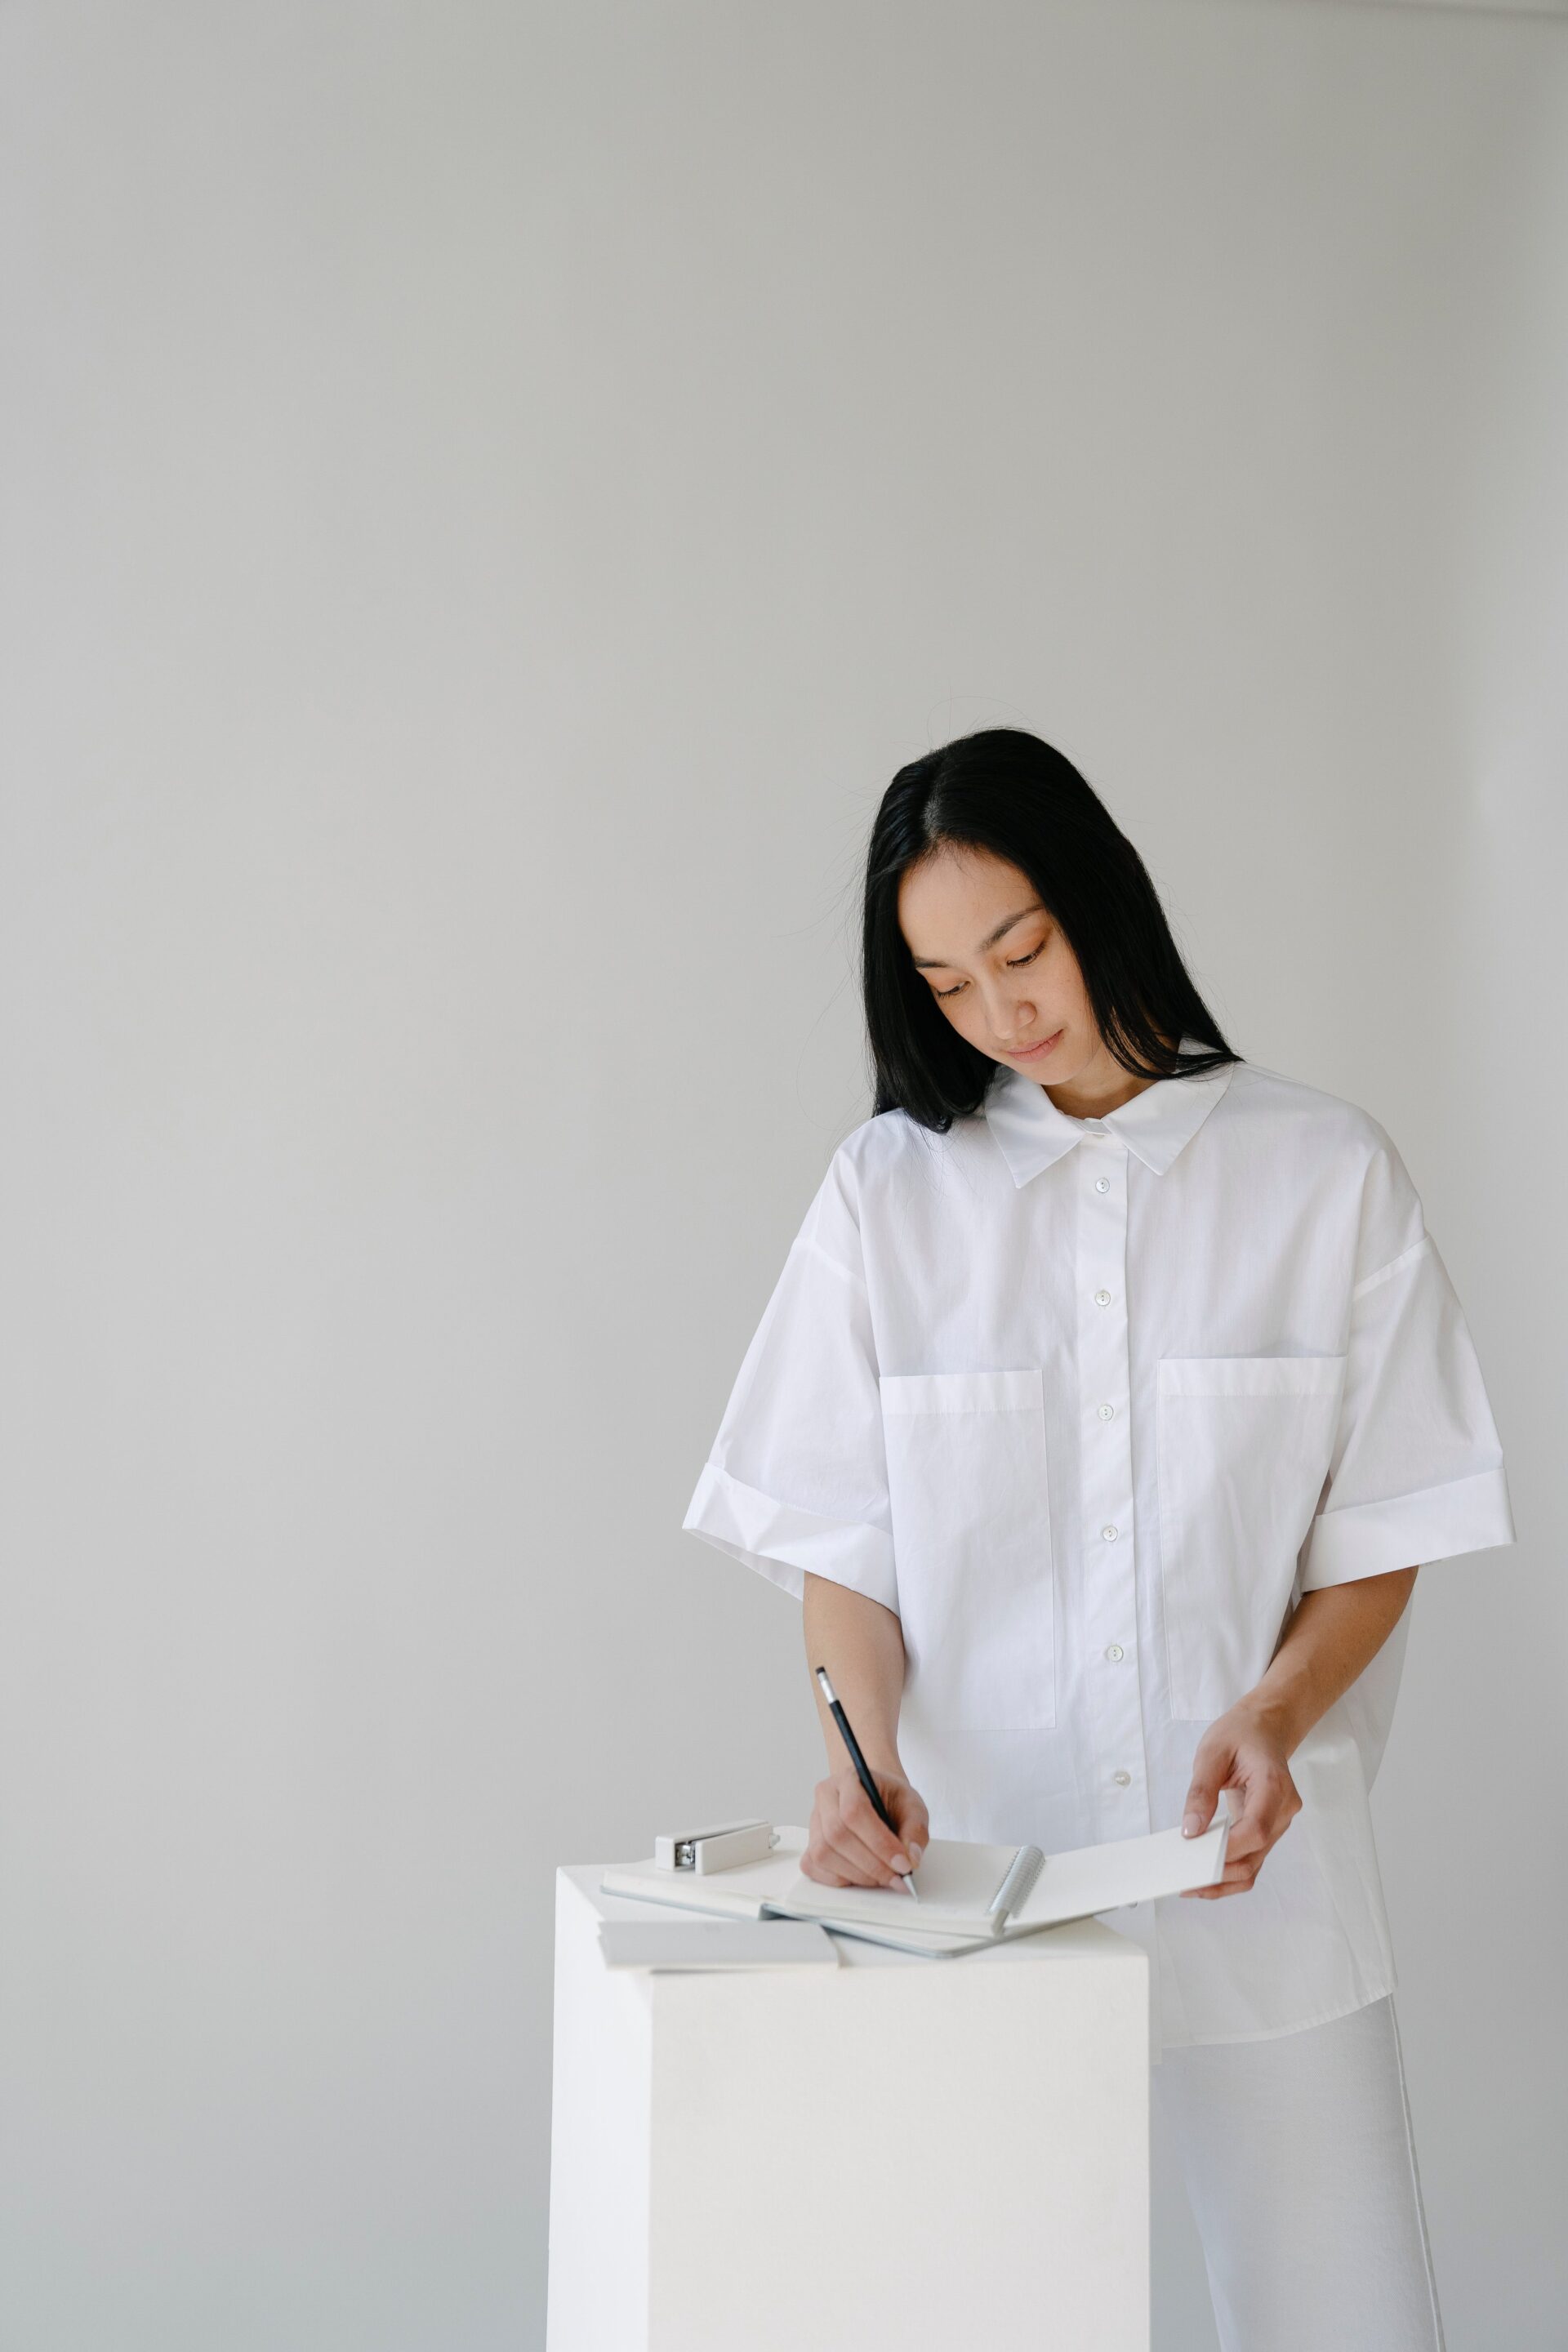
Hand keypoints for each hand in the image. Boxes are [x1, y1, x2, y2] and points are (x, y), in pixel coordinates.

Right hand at [802, 1765, 929, 1889]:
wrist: (876, 1798)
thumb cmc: (892, 1800)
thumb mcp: (913, 1807)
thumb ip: (916, 1831)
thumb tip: (910, 1859)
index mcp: (850, 1778)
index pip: (855, 1811)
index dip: (879, 1842)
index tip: (902, 1864)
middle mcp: (826, 1796)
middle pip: (836, 1835)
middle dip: (870, 1864)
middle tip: (896, 1877)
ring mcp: (814, 1819)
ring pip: (823, 1853)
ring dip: (856, 1874)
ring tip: (882, 1877)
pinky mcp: (809, 1841)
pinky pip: (813, 1865)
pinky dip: (838, 1878)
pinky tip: (861, 1876)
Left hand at [1179, 1699, 1301, 1899]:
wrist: (1266, 1727)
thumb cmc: (1241, 1733)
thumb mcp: (1212, 1752)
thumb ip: (1201, 1791)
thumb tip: (1191, 1831)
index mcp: (1274, 1785)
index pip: (1256, 1829)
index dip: (1227, 1848)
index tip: (1195, 1855)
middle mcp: (1282, 1810)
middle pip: (1255, 1856)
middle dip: (1218, 1873)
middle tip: (1181, 1879)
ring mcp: (1279, 1823)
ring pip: (1254, 1865)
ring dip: (1222, 1879)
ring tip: (1188, 1883)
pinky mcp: (1269, 1830)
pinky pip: (1251, 1858)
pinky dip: (1228, 1870)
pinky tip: (1203, 1871)